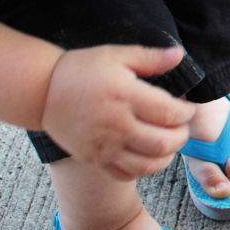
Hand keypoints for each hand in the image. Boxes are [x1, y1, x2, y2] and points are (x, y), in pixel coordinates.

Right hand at [40, 45, 196, 179]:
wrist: (42, 91)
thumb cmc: (81, 69)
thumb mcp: (115, 55)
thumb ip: (150, 58)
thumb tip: (179, 55)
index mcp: (125, 96)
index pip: (170, 113)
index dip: (186, 113)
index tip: (187, 107)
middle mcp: (116, 124)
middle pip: (164, 142)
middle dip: (182, 136)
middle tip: (180, 126)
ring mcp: (105, 146)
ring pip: (149, 165)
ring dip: (166, 156)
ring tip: (167, 141)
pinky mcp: (94, 159)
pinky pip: (126, 174)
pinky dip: (143, 169)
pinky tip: (146, 154)